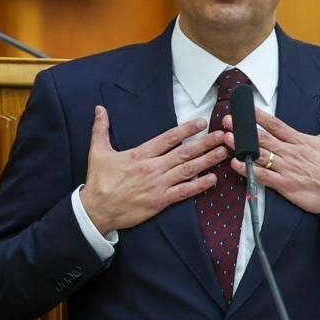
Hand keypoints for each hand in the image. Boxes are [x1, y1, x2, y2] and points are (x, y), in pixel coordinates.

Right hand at [81, 106, 226, 232]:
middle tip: (222, 135)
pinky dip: (199, 186)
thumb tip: (99, 109)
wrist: (96, 210)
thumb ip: (101, 129)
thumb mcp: (98, 152)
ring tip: (223, 152)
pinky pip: (183, 192)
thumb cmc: (99, 181)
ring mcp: (158, 185)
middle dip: (205, 143)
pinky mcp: (160, 201)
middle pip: (184, 152)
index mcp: (140, 154)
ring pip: (188, 170)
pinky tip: (212, 179)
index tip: (201, 123)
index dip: (186, 130)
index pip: (168, 138)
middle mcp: (152, 168)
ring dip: (207, 161)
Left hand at [221, 89, 319, 215]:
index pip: (276, 125)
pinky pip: (263, 176)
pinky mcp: (286, 186)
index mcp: (301, 141)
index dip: (260, 116)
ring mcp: (288, 170)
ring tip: (227, 138)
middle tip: (228, 120)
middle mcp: (292, 153)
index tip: (246, 108)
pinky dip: (249, 171)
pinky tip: (237, 165)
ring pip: (260, 156)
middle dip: (244, 129)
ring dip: (242, 147)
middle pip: (263, 138)